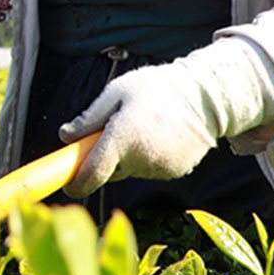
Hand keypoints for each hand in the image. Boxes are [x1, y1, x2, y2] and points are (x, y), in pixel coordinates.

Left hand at [59, 62, 217, 196]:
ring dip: (129, 156)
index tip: (68, 186)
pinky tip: (160, 136)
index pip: (92, 174)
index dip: (76, 184)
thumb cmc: (158, 88)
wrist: (207, 95)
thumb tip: (66, 136)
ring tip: (145, 125)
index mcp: (122, 139)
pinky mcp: (176, 171)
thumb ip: (89, 118)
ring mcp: (160, 168)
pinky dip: (149, 157)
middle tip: (115, 130)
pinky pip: (151, 169)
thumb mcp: (116, 92)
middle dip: (105, 158)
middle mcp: (140, 159)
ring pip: (131, 170)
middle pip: (110, 171)